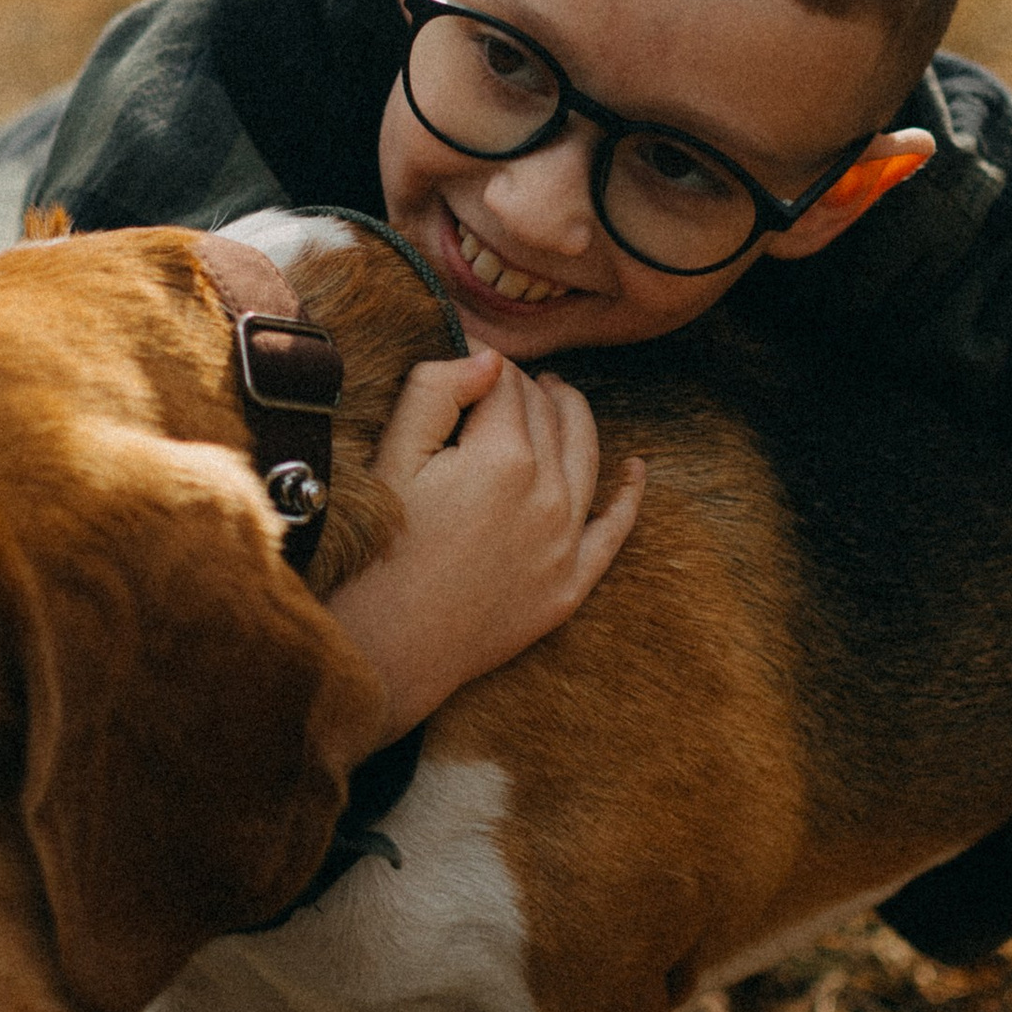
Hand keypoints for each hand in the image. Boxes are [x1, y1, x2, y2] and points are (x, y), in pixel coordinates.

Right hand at [327, 349, 646, 744]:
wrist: (383, 652)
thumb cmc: (375, 552)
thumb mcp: (392, 459)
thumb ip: (435, 392)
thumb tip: (488, 359)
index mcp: (504, 458)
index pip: (507, 384)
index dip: (483, 364)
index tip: (462, 360)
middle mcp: (549, 495)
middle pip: (548, 414)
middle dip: (524, 389)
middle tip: (498, 382)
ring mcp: (565, 543)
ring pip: (587, 456)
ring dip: (574, 418)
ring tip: (557, 398)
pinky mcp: (570, 585)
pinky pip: (615, 530)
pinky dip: (629, 495)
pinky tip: (636, 471)